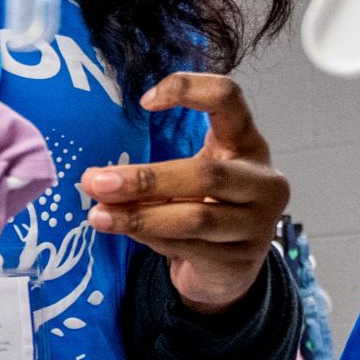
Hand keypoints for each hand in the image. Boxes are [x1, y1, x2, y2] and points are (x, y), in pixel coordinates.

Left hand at [83, 74, 293, 310]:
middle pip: (206, 174)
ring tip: (99, 215)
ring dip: (139, 216)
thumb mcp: (187, 180)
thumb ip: (157, 175)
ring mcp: (258, 225)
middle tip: (96, 181)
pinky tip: (127, 233)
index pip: (228, 99)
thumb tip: (98, 180)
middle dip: (145, 179)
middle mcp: (264, 182)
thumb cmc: (204, 207)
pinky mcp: (242, 261)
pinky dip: (152, 239)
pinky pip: (189, 247)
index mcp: (248, 144)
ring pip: (195, 218)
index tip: (144, 102)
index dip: (189, 89)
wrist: (227, 269)